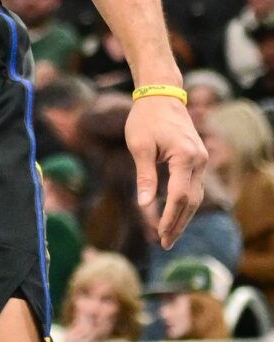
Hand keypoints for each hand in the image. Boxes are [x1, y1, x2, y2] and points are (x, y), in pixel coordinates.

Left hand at [127, 93, 207, 247]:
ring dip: (183, 216)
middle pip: (192, 201)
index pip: (180, 196)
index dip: (170, 217)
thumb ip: (145, 176)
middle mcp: (199, 160)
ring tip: (168, 236)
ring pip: (196, 196)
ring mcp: (201, 160)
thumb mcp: (139, 146)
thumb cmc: (145, 119)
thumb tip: (145, 204)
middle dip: (178, 223)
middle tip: (165, 244)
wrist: (161, 97)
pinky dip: (185, 203)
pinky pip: (194, 187)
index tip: (159, 234)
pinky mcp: (197, 160)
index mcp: (185, 156)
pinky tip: (175, 216)